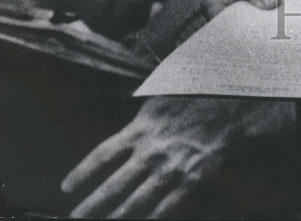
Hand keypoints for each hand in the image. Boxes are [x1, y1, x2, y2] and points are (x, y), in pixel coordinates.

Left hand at [61, 95, 293, 217]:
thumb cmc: (198, 92)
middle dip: (91, 205)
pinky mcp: (191, 178)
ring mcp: (170, 167)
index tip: (67, 187)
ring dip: (117, 217)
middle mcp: (151, 150)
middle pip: (114, 185)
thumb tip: (131, 115)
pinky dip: (153, 217)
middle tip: (75, 218)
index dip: (82, 172)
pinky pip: (167, 205)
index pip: (102, 154)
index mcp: (142, 126)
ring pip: (136, 201)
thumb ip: (144, 110)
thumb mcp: (164, 92)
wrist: (233, 102)